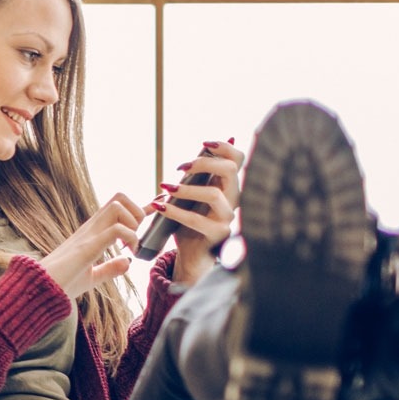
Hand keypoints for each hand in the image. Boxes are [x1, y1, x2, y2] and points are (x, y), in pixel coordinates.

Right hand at [39, 193, 145, 297]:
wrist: (40, 290)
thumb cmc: (61, 284)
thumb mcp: (91, 278)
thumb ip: (109, 269)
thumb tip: (128, 262)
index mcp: (91, 233)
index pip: (117, 208)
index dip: (140, 206)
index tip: (156, 205)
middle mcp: (90, 228)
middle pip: (118, 197)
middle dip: (138, 210)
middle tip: (138, 235)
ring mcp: (88, 235)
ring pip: (118, 206)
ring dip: (133, 222)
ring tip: (132, 244)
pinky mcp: (87, 247)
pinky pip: (116, 230)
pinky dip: (129, 238)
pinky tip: (128, 252)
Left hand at [151, 138, 245, 284]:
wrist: (190, 255)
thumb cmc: (189, 224)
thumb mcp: (188, 198)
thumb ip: (190, 182)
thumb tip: (186, 165)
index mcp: (226, 186)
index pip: (237, 160)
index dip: (224, 147)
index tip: (204, 144)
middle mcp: (232, 200)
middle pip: (231, 170)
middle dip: (205, 162)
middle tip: (180, 167)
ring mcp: (227, 218)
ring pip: (214, 194)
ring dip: (187, 188)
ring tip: (167, 187)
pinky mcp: (218, 235)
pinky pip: (197, 220)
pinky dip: (176, 211)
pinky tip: (161, 205)